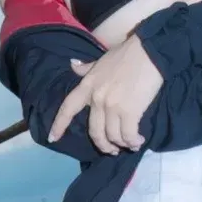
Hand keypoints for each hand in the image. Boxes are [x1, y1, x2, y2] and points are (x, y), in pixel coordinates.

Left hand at [48, 32, 164, 152]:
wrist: (149, 51)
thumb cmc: (126, 54)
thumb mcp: (101, 60)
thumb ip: (86, 68)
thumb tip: (72, 65)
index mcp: (87, 85)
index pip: (68, 108)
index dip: (59, 125)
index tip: (52, 139)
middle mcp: (96, 99)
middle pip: (94, 132)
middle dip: (103, 145)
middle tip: (112, 150)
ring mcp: (112, 106)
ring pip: (112, 136)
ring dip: (122, 144)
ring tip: (130, 144)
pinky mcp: (129, 111)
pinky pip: (128, 135)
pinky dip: (133, 142)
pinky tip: (139, 141)